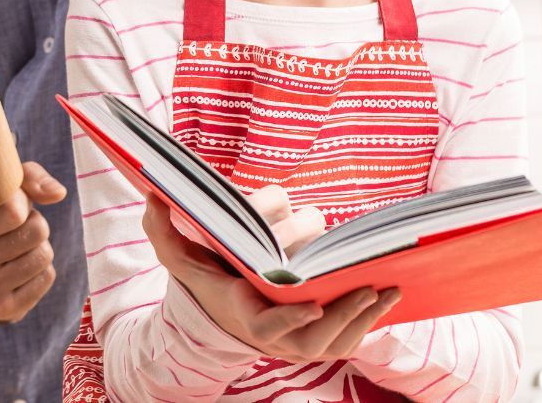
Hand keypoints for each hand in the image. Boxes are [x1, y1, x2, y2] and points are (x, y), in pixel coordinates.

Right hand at [0, 161, 66, 322]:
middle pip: (37, 232)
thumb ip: (28, 177)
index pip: (14, 212)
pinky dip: (40, 268)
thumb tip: (58, 194)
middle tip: (15, 227)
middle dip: (33, 223)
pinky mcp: (4, 311)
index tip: (11, 204)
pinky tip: (19, 267)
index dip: (22, 202)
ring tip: (17, 246)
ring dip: (38, 246)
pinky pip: (47, 278)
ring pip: (44, 255)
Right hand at [143, 196, 400, 362]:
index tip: (313, 301)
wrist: (225, 312)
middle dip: (342, 314)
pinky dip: (370, 323)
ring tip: (385, 289)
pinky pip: (348, 340)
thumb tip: (152, 196)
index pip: (268, 327)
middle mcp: (274, 337)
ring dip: (363, 318)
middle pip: (312, 338)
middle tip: (365, 287)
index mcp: (244, 314)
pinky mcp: (318, 341)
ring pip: (336, 341)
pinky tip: (388, 297)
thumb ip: (163, 231)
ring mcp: (298, 344)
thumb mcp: (181, 256)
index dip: (291, 321)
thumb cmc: (209, 277)